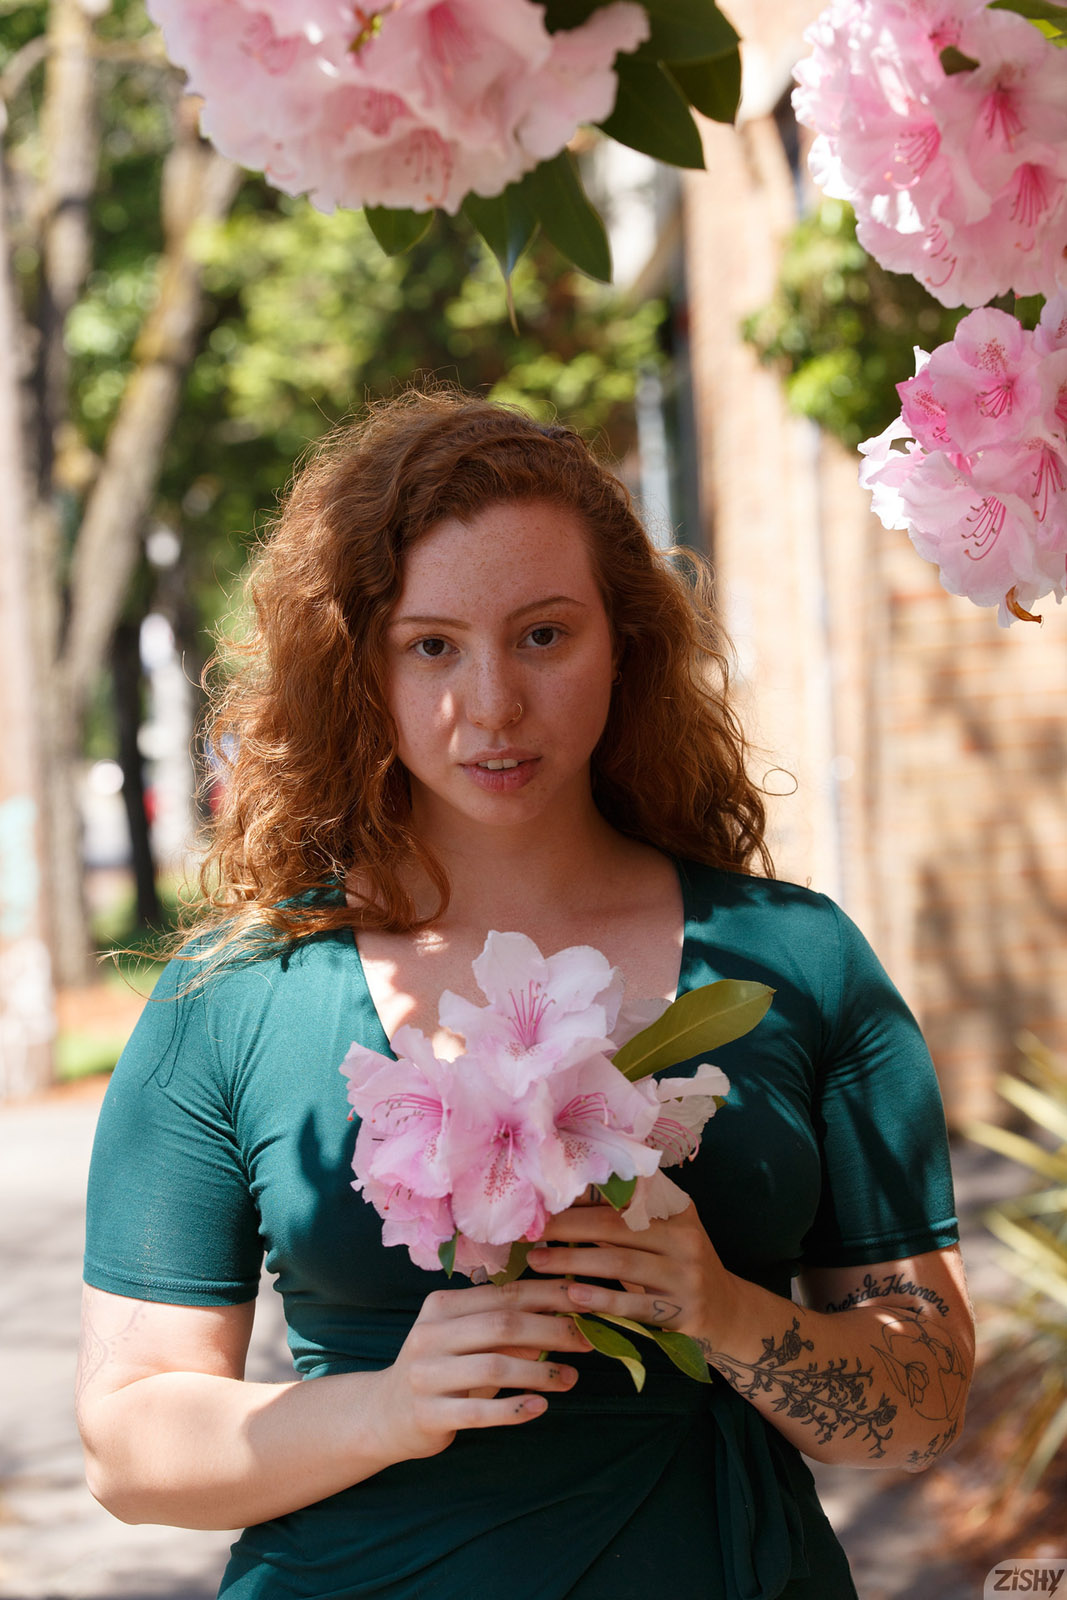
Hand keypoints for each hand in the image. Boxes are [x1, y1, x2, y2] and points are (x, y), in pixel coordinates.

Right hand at [372, 1278, 592, 1463]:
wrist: (383, 1414)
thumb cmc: (439, 1369)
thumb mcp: (464, 1339)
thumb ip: (504, 1325)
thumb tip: (563, 1315)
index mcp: (441, 1306)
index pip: (505, 1294)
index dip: (549, 1296)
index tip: (586, 1301)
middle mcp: (430, 1335)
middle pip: (502, 1325)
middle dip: (551, 1330)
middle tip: (587, 1340)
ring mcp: (426, 1375)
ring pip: (494, 1366)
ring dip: (540, 1372)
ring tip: (572, 1378)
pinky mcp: (428, 1415)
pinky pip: (478, 1412)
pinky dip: (514, 1408)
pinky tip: (541, 1407)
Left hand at [526, 1199, 733, 1343]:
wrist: (729, 1313)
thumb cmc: (678, 1267)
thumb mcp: (664, 1234)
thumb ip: (624, 1218)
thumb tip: (561, 1200)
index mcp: (677, 1209)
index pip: (623, 1194)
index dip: (581, 1194)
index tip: (544, 1195)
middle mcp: (685, 1237)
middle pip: (614, 1225)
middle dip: (567, 1226)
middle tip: (530, 1229)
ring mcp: (687, 1276)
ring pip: (619, 1263)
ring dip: (571, 1262)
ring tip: (537, 1261)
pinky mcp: (684, 1312)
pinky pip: (633, 1304)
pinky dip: (599, 1299)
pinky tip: (571, 1296)